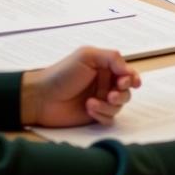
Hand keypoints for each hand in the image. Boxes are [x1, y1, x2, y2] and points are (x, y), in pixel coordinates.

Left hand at [20, 47, 140, 127]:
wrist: (42, 98)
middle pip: (126, 91)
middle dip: (122, 93)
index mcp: (104, 67)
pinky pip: (109, 119)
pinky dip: (102, 115)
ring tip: (92, 103)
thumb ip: (111, 57)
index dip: (132, 77)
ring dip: (109, 105)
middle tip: (111, 94)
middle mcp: (104, 83)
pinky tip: (89, 109)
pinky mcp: (95, 116)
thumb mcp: (87, 56)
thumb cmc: (62, 73)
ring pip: (119, 106)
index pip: (126, 72)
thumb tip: (128, 69)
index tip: (131, 83)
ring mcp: (100, 100)